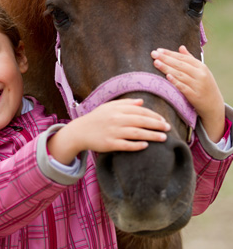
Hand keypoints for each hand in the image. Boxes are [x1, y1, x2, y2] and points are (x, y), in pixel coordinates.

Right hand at [47, 98, 170, 164]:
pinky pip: (126, 145)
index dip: (154, 115)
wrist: (80, 131)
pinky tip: (146, 146)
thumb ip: (125, 103)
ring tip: (163, 138)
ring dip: (151, 135)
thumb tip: (141, 102)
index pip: (140, 111)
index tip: (163, 120)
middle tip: (168, 128)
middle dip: (157, 124)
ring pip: (136, 133)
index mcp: (117, 109)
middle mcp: (116, 119)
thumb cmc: (96, 118)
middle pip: (141, 121)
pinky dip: (136, 145)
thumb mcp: (108, 107)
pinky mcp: (109, 144)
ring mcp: (112, 132)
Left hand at [151, 45, 224, 142]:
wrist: (213, 105)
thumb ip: (190, 59)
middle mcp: (200, 75)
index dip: (170, 53)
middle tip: (153, 54)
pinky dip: (176, 82)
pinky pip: (183, 88)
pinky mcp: (194, 96)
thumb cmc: (204, 85)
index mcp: (201, 67)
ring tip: (156, 63)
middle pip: (180, 65)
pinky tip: (167, 76)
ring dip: (167, 68)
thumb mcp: (200, 71)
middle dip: (166, 58)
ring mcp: (198, 85)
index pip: (183, 58)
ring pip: (180, 75)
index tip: (158, 50)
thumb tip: (181, 47)